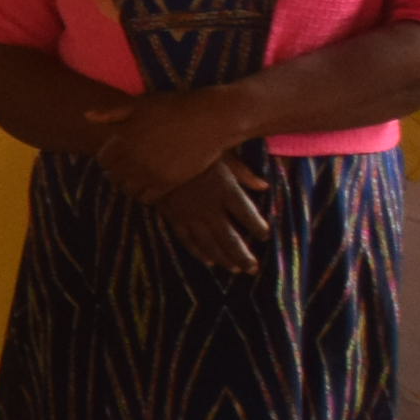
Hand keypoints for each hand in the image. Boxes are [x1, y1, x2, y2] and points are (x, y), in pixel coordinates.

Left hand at [81, 85, 256, 206]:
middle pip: (114, 176)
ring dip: (130, 185)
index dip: (108, 159)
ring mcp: (151, 171)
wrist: (212, 119)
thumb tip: (86, 115)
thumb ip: (113, 113)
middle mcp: (134, 157)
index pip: (103, 159)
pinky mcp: (168, 183)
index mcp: (124, 137)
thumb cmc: (176, 107)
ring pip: (128, 189)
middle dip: (118, 173)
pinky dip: (146, 194)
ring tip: (140, 177)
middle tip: (129, 169)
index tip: (118, 157)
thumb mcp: (142, 104)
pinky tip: (153, 184)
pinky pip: (147, 198)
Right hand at [153, 158, 273, 274]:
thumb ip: (244, 173)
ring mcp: (191, 216)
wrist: (154, 154)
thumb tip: (264, 186)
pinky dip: (200, 253)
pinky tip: (209, 262)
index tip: (265, 236)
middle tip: (253, 269)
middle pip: (230, 238)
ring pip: (210, 244)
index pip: (248, 214)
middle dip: (243, 255)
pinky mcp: (174, 218)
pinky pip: (189, 240)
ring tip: (236, 270)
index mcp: (226, 190)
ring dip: (225, 259)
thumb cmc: (193, 149)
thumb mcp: (223, 155)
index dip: (258, 227)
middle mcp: (210, 208)